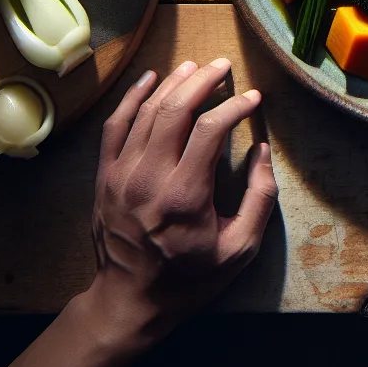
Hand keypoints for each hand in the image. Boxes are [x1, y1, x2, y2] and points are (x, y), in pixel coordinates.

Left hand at [83, 58, 278, 344]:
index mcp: (185, 196)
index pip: (209, 130)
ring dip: (172, 83)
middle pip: (175, 110)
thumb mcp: (240, 249)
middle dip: (203, 81)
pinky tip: (150, 79)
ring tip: (195, 67)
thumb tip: (262, 151)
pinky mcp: (104, 176)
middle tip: (223, 66)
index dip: (234, 107)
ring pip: (146, 112)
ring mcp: (121, 175)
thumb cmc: (190, 278)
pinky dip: (132, 97)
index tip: (253, 99)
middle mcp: (149, 178)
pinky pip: (115, 125)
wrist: (130, 300)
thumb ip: (260, 199)